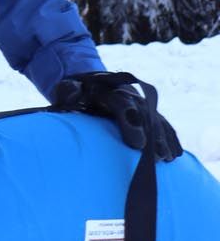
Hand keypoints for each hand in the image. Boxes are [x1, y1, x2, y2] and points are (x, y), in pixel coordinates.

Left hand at [51, 70, 180, 160]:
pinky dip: (169, 137)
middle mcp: (128, 94)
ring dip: (163, 138)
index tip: (138, 144)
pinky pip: (162, 123)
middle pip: (144, 114)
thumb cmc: (73, 91)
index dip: (131, 123)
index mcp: (108, 90)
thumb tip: (73, 95)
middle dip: (153, 135)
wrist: (87, 82)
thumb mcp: (65, 88)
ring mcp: (139, 102)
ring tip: (168, 158)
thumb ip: (68, 90)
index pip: (122, 104)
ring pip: (156, 119)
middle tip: (158, 157)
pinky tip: (176, 154)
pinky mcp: (145, 111)